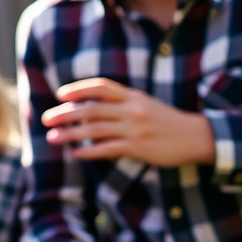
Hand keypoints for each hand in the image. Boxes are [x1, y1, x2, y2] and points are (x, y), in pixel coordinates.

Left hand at [41, 78, 215, 165]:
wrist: (196, 136)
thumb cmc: (167, 121)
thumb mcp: (146, 104)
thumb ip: (122, 103)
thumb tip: (93, 107)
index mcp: (133, 96)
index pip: (101, 87)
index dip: (78, 90)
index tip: (60, 95)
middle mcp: (132, 109)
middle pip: (91, 109)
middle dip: (65, 114)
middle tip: (46, 119)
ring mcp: (134, 128)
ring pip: (94, 130)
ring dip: (70, 134)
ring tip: (52, 138)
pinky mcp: (138, 147)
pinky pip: (106, 149)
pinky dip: (88, 152)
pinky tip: (75, 154)